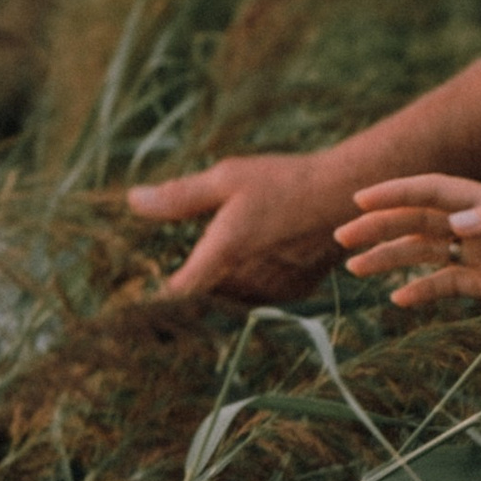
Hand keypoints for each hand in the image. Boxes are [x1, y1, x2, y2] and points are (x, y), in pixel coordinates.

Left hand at [128, 150, 361, 300]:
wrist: (347, 195)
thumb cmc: (285, 181)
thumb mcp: (228, 178)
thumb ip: (180, 196)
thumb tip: (133, 201)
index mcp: (223, 253)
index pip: (176, 295)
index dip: (156, 297)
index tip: (142, 289)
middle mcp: (247, 281)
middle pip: (202, 302)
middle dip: (189, 289)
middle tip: (175, 266)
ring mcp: (273, 291)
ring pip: (231, 302)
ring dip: (218, 290)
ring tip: (215, 265)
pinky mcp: (295, 293)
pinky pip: (259, 299)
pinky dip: (248, 287)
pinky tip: (248, 263)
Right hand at [338, 174, 480, 313]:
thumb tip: (455, 226)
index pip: (435, 191)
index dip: (397, 192)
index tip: (359, 198)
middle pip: (421, 221)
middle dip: (380, 226)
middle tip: (341, 238)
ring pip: (428, 253)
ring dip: (391, 258)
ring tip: (355, 269)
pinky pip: (449, 285)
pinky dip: (423, 291)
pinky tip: (399, 300)